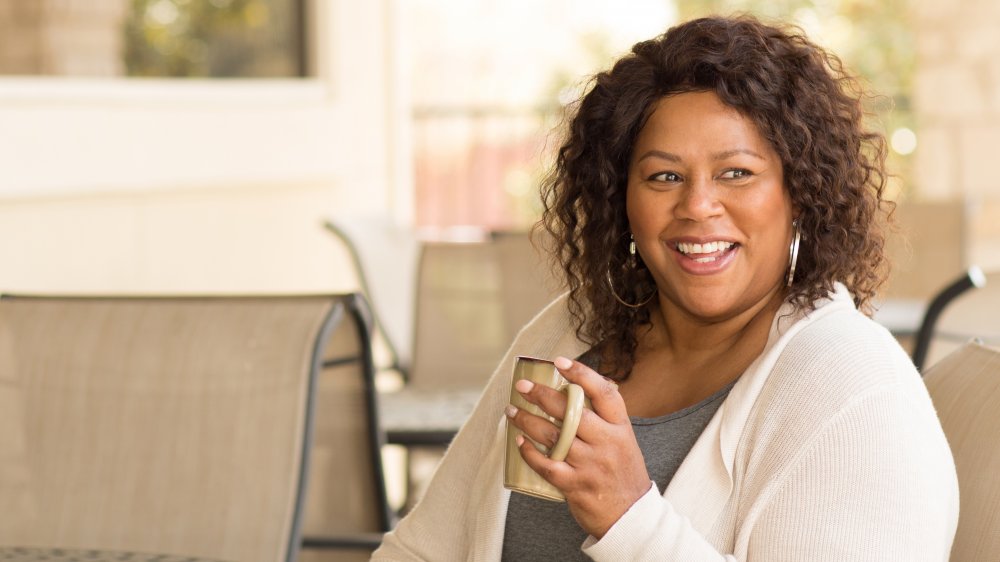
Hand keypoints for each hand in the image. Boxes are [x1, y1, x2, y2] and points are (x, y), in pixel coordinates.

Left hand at [506, 356, 651, 537]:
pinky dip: (529, 453)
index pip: (604, 393)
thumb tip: (574, 390)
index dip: (582, 374)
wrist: (631, 517)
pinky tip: (519, 442)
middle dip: (542, 395)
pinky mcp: (576, 486)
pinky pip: (547, 465)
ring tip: (512, 410)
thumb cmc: (622, 473)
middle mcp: (607, 443)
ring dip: (528, 421)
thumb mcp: (624, 441)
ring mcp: (591, 465)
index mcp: (620, 428)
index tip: (560, 361)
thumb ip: (603, 419)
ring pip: (553, 436)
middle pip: (571, 411)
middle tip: (522, 386)